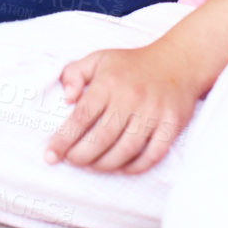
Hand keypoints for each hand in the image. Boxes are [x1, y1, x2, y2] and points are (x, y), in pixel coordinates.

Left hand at [45, 38, 197, 173]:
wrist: (178, 62)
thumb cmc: (131, 65)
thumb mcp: (98, 59)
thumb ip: (74, 74)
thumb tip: (66, 98)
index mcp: (109, 82)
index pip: (81, 117)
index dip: (64, 139)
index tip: (50, 155)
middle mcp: (131, 98)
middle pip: (102, 138)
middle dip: (82, 156)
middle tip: (72, 161)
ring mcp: (153, 112)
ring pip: (126, 149)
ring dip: (106, 164)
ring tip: (93, 166)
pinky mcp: (172, 124)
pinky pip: (153, 154)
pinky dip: (136, 166)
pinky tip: (122, 167)